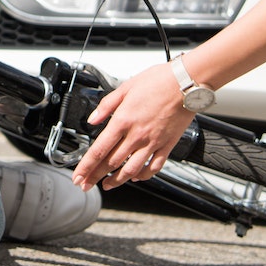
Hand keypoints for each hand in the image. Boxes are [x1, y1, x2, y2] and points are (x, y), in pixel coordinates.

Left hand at [71, 63, 195, 190]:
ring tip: (107, 185)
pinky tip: (136, 177)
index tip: (78, 176)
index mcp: (123, 120)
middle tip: (85, 184)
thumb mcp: (126, 87)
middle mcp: (137, 135)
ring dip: (117, 181)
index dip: (86, 167)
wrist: (186, 82)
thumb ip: (107, 105)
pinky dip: (143, 175)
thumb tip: (93, 119)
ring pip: (131, 170)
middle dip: (95, 176)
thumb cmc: (159, 81)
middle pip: (111, 163)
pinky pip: (154, 167)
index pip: (99, 150)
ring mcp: (152, 142)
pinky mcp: (167, 145)